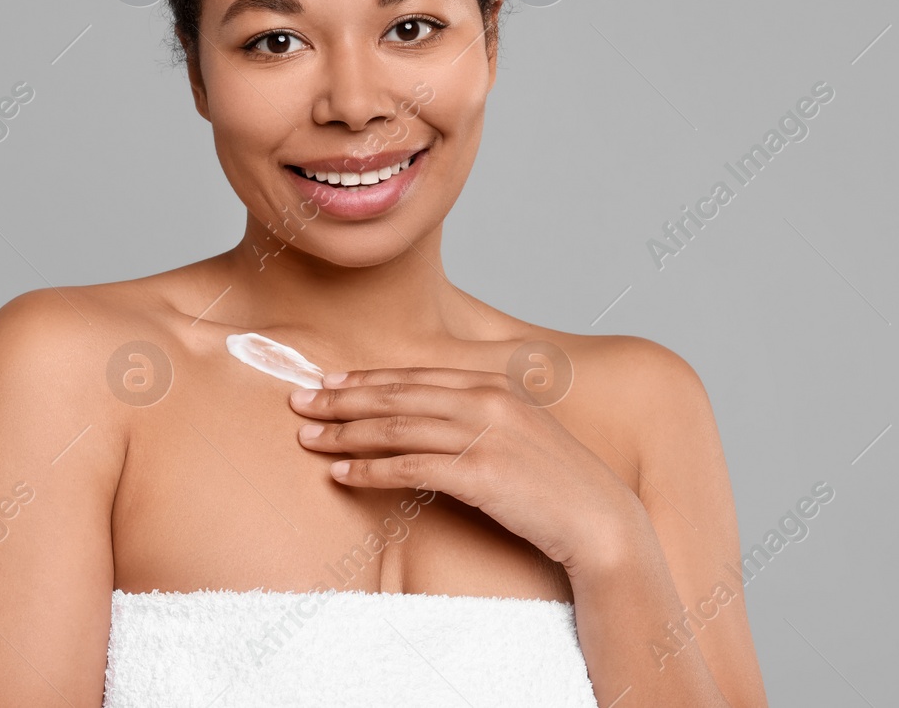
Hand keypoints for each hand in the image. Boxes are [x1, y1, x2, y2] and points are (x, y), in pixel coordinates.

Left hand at [289, 366, 646, 577]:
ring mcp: (485, 435)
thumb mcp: (518, 436)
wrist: (601, 521)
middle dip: (341, 398)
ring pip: (396, 427)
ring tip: (308, 438)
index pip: (414, 377)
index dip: (365, 378)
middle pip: (397, 395)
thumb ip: (476, 421)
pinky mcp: (481, 472)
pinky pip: (411, 466)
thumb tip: (424, 423)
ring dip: (345, 432)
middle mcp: (487, 401)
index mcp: (493, 386)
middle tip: (298, 402)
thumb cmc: (555, 486)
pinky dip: (370, 468)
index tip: (327, 381)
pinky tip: (342, 473)